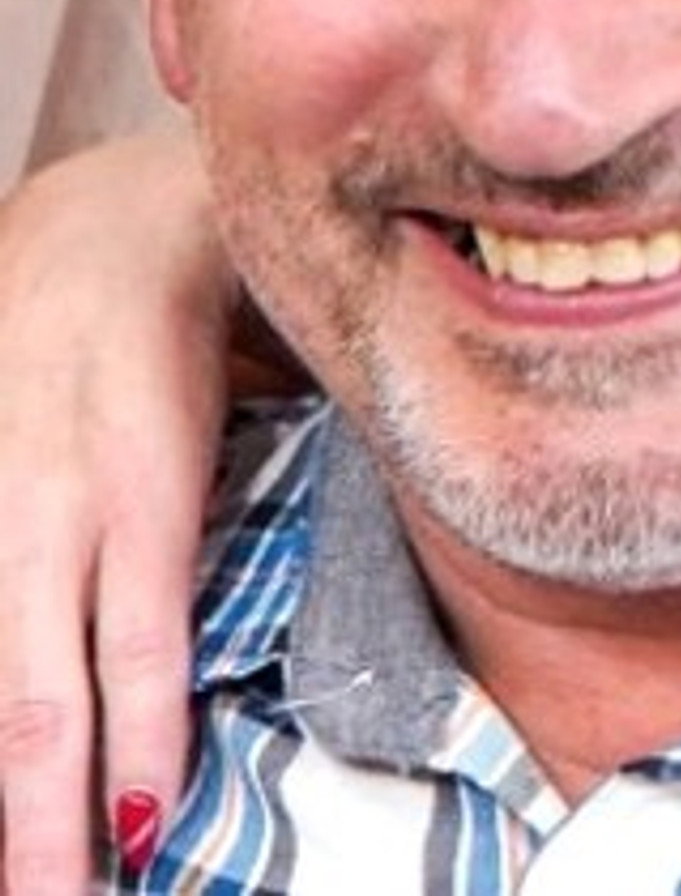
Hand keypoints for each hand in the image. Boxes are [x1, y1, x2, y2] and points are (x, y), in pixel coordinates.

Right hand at [0, 132, 229, 891]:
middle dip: (42, 817)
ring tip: (28, 874)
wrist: (90, 232)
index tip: (145, 835)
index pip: (140, 640)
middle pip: (39, 690)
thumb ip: (251, 503)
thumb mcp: (252, 387)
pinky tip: (6, 774)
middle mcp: (52, 509)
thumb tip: (271, 624)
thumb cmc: (190, 321)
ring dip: (8, 779)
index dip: (140, 741)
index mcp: (141, 483)